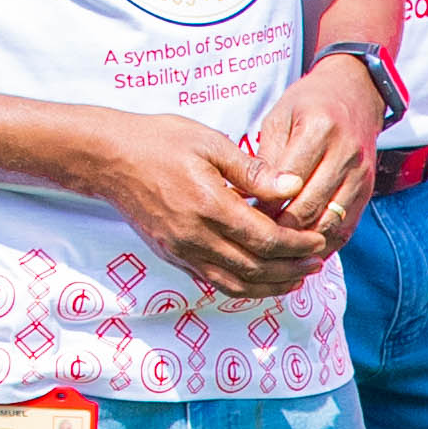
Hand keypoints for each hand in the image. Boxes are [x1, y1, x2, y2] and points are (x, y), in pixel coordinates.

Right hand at [85, 114, 331, 300]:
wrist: (108, 158)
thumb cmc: (160, 142)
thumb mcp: (210, 143)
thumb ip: (253, 171)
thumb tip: (293, 187)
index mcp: (209, 206)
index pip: (265, 239)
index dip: (296, 244)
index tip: (318, 241)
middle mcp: (194, 236)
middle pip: (254, 267)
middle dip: (291, 268)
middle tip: (317, 262)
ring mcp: (181, 250)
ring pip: (235, 283)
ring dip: (271, 285)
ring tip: (297, 278)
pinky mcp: (172, 255)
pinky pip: (213, 281)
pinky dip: (242, 286)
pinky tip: (261, 280)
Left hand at [243, 58, 388, 243]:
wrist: (355, 93)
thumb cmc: (309, 104)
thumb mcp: (278, 119)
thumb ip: (266, 160)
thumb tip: (248, 200)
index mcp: (320, 129)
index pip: (287, 183)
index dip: (264, 206)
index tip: (245, 216)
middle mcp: (346, 153)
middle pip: (309, 207)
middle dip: (280, 228)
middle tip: (256, 236)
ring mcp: (361, 174)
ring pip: (328, 224)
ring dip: (301, 241)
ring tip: (276, 245)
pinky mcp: (368, 190)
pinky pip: (345, 228)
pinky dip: (322, 243)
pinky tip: (301, 247)